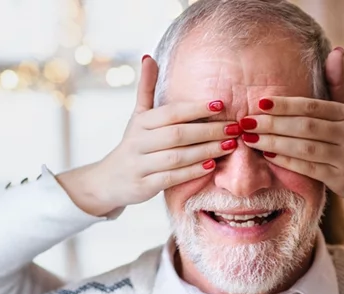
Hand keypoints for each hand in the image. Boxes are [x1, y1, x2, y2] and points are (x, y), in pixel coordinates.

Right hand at [57, 56, 238, 216]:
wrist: (109, 180)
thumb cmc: (134, 144)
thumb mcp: (138, 117)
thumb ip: (146, 89)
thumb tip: (149, 57)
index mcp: (141, 122)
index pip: (171, 113)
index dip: (196, 108)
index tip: (221, 104)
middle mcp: (139, 142)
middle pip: (177, 134)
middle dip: (208, 130)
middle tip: (233, 128)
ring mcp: (141, 165)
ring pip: (176, 157)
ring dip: (205, 151)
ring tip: (229, 146)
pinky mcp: (144, 185)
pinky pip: (171, 178)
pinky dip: (192, 172)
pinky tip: (211, 166)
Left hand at [236, 46, 343, 206]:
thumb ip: (337, 83)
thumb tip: (337, 50)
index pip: (311, 106)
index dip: (285, 104)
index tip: (260, 102)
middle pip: (305, 126)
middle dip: (273, 124)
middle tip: (246, 122)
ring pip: (304, 148)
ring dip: (274, 143)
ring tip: (251, 138)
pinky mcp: (340, 178)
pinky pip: (308, 169)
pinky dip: (287, 162)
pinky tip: (268, 156)